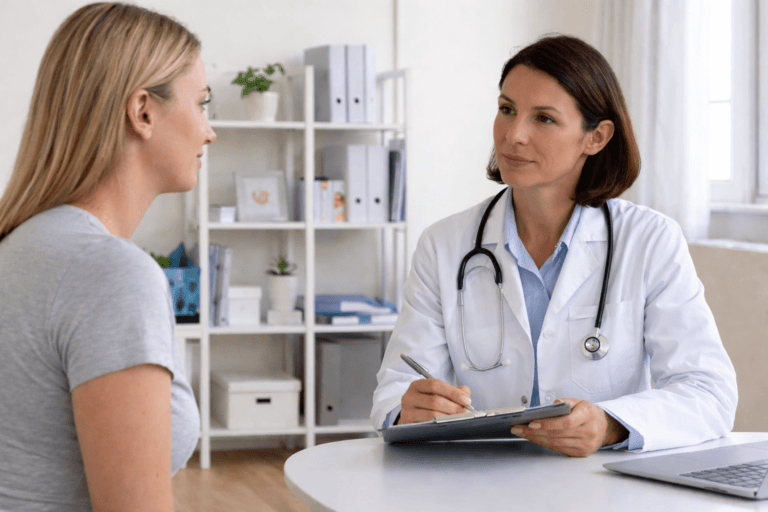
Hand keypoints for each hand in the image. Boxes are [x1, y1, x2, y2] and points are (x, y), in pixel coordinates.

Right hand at [396, 379, 471, 424]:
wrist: (411, 417)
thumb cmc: (427, 404)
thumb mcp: (438, 394)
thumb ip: (453, 391)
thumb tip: (465, 396)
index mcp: (417, 385)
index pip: (435, 385)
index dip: (452, 392)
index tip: (466, 400)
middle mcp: (409, 397)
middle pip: (434, 400)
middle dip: (453, 407)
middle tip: (465, 412)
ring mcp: (407, 411)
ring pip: (431, 415)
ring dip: (449, 417)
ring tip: (459, 419)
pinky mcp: (408, 425)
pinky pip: (427, 426)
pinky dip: (441, 426)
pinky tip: (449, 426)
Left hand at [509, 398, 628, 456]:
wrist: (603, 426)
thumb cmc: (587, 412)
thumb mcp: (578, 401)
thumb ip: (564, 402)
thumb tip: (549, 407)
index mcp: (588, 416)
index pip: (566, 422)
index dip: (548, 424)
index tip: (531, 423)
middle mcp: (589, 432)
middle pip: (558, 434)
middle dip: (535, 432)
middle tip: (518, 428)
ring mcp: (585, 445)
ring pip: (556, 443)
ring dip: (536, 439)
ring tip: (522, 433)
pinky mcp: (581, 453)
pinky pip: (559, 449)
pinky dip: (544, 443)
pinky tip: (534, 438)